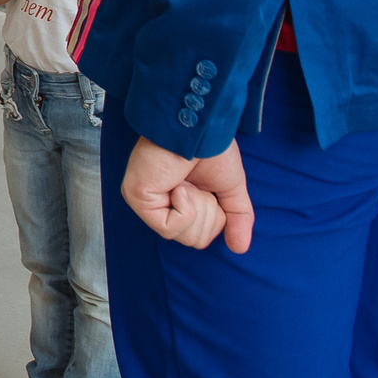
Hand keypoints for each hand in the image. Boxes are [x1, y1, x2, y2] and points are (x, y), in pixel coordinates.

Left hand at [121, 135, 254, 253]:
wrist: (200, 128)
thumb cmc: (210, 148)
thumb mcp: (230, 188)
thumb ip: (236, 218)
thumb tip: (240, 248)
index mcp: (180, 203)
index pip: (201, 236)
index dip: (215, 218)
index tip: (210, 191)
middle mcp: (161, 204)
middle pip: (195, 240)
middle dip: (208, 213)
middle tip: (198, 184)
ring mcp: (147, 202)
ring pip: (184, 236)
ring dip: (197, 207)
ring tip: (187, 182)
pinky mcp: (138, 198)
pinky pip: (170, 228)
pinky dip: (185, 208)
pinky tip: (179, 185)